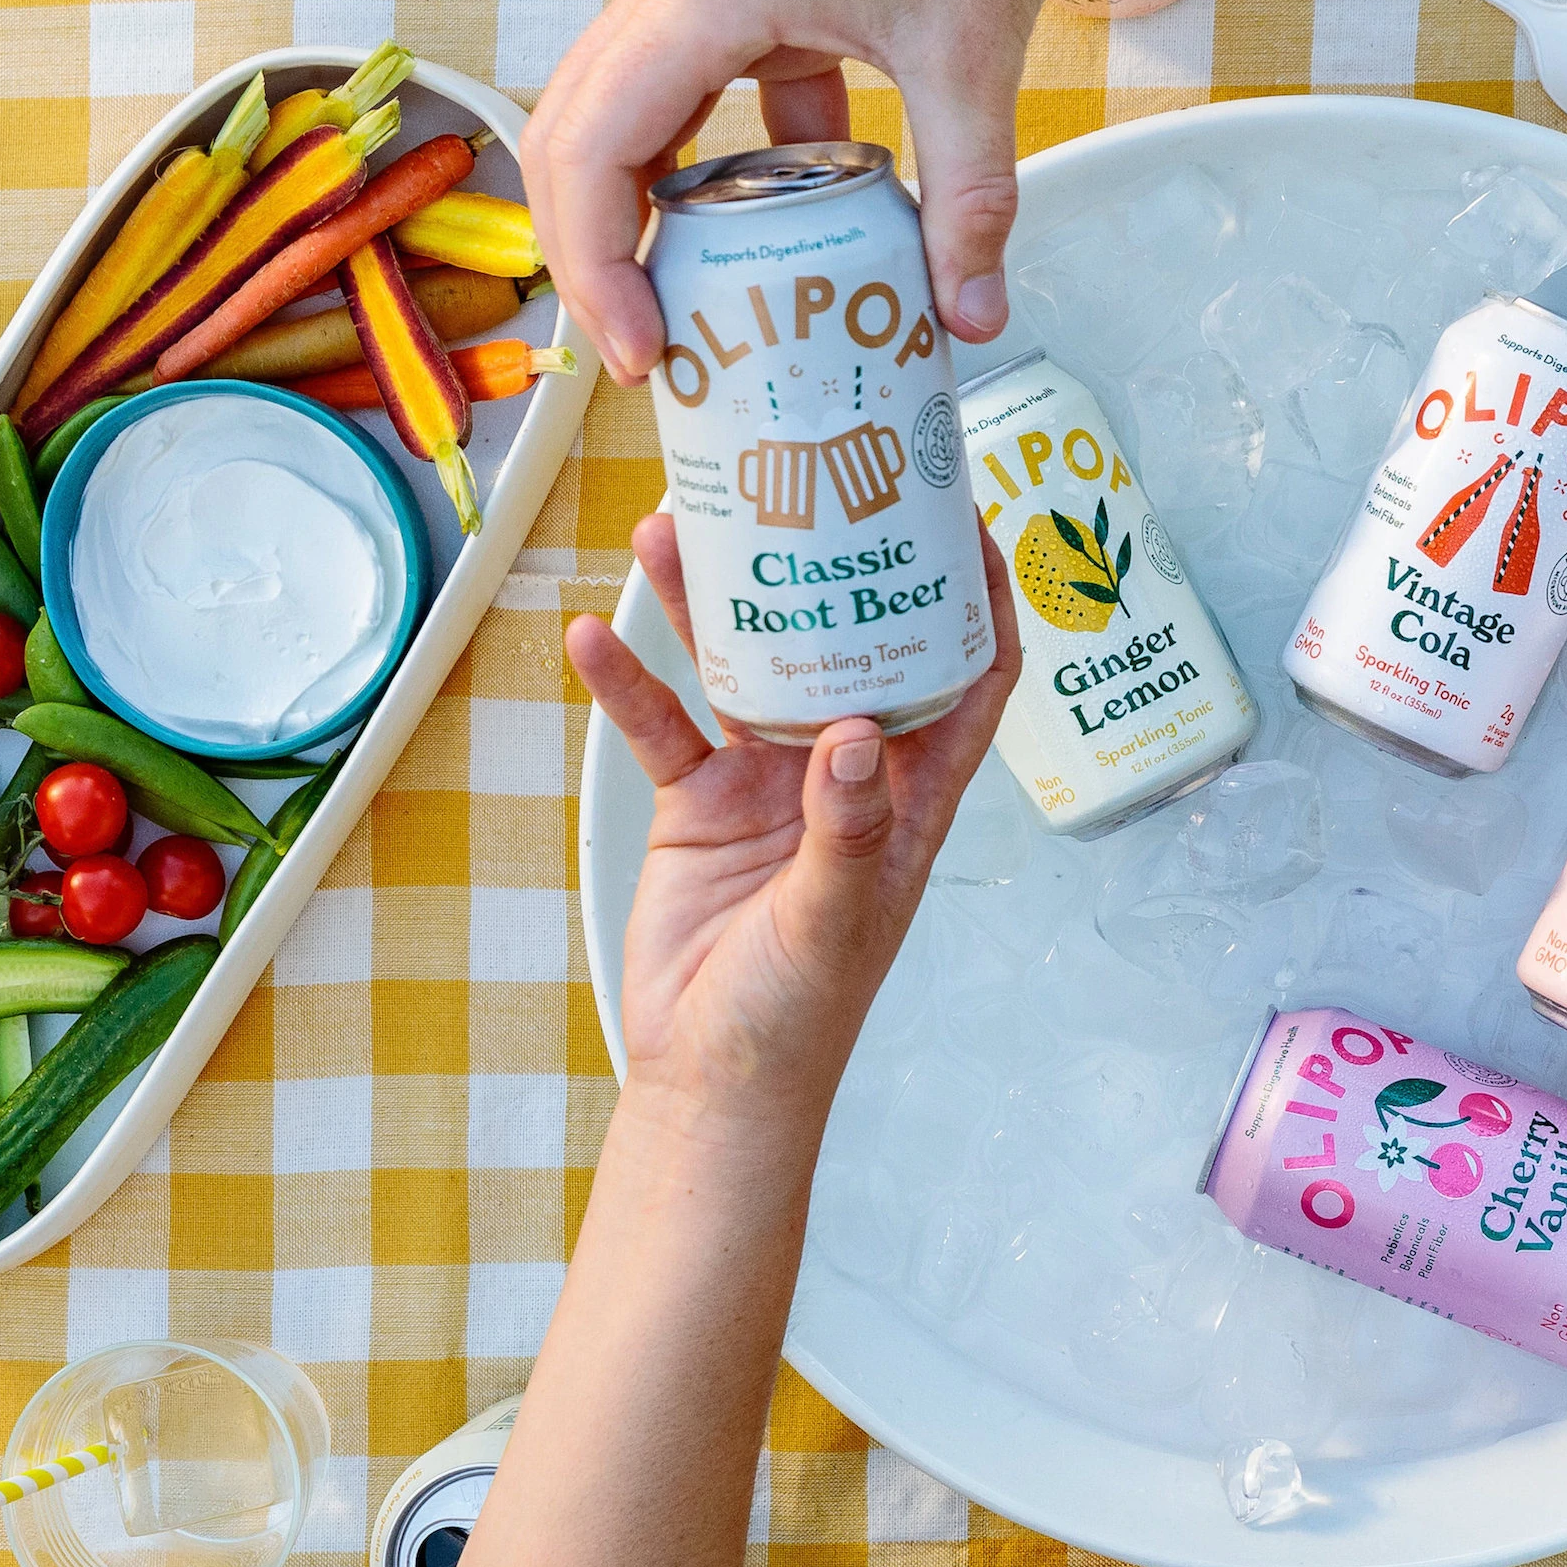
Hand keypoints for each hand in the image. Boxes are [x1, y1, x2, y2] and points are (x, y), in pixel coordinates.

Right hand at [526, 0, 1073, 377]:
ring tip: (718, 314)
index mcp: (698, 2)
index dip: (598, 272)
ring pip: (642, 122)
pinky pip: (720, 96)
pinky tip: (820, 232)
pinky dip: (747, 171)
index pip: (587, 159)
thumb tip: (972, 318)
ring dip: (663, 217)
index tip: (648, 357)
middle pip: (578, 145)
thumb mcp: (975, 42)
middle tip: (661, 356)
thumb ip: (971, 190)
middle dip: (600, 258)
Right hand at [562, 514, 1022, 1116]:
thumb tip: (860, 734)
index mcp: (909, 795)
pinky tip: (590, 634)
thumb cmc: (799, 1018)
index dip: (976, 601)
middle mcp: (844, 772)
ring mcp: (766, 781)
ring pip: (741, 664)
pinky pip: (660, 724)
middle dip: (820, 568)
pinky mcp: (696, 803)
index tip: (957, 518)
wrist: (709, 1081)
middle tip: (793, 484)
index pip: (969, 679)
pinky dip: (626, 681)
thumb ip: (848, 830)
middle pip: (844, 644)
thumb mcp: (835, 921)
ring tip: (669, 527)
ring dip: (708, 600)